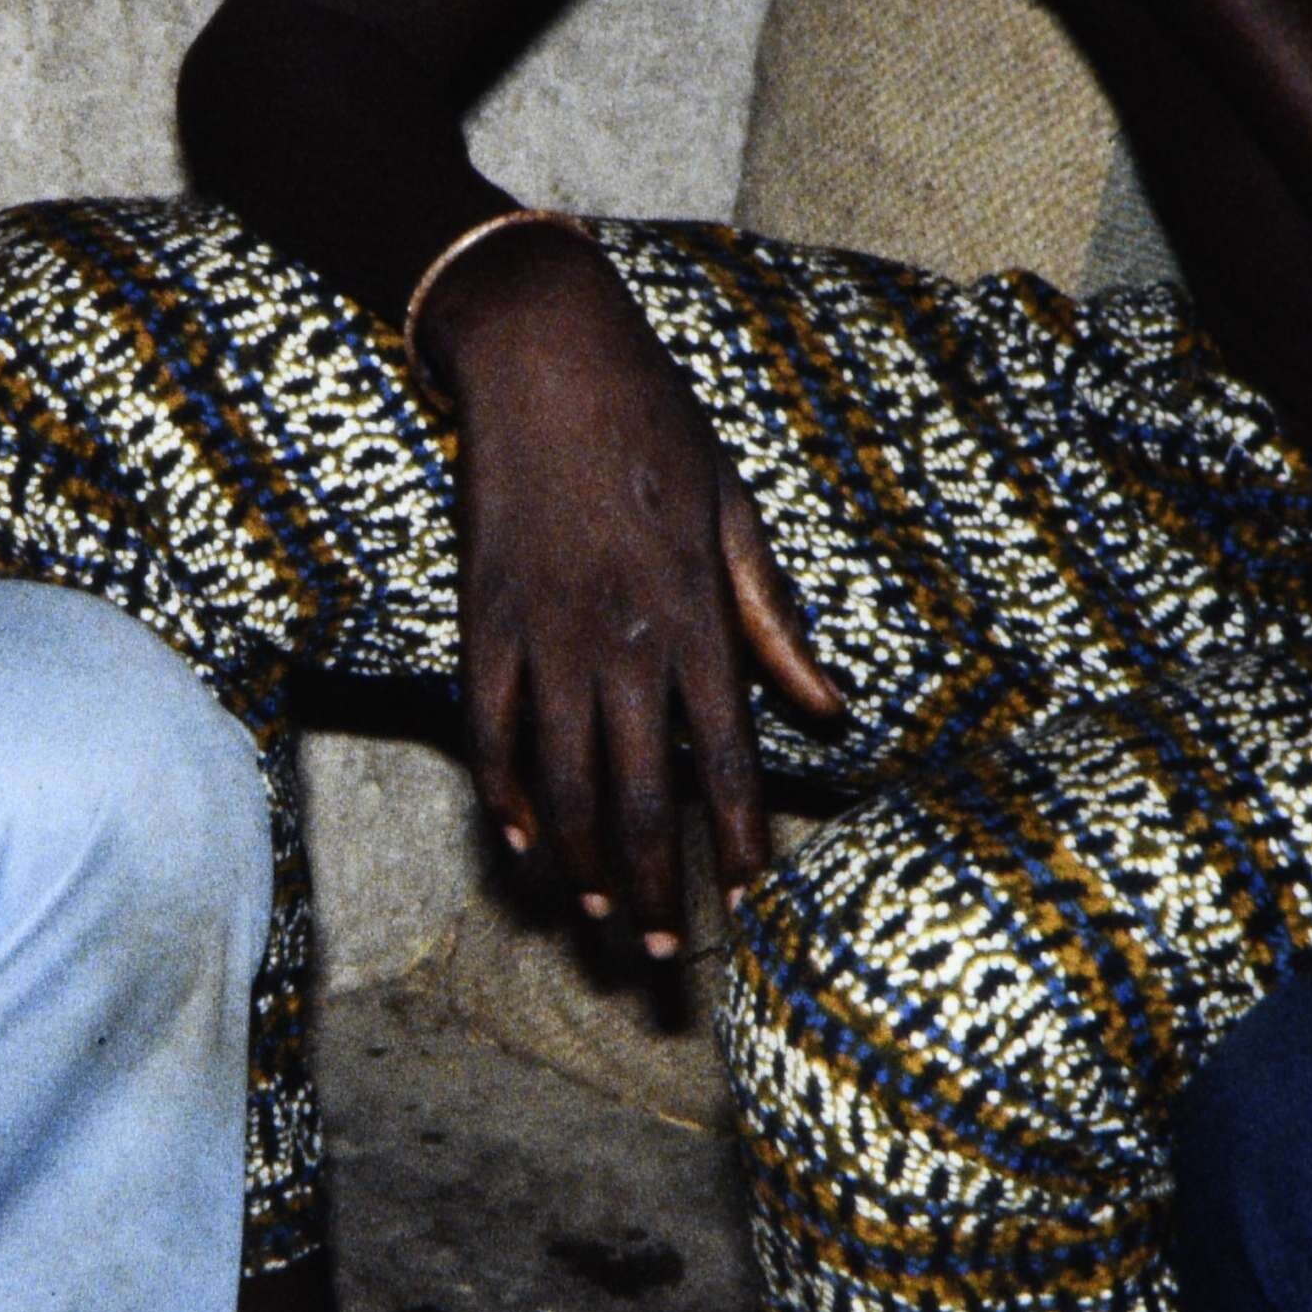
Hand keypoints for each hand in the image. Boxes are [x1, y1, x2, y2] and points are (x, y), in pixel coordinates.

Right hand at [429, 234, 844, 958]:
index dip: (737, 838)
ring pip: (560, 786)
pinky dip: (507, 801)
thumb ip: (773, 622)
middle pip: (637, 796)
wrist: (544, 360)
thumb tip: (828, 708)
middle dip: (656, 886)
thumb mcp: (736, 511)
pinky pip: (491, 738)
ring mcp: (542, 639)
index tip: (750, 897)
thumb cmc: (655, 427)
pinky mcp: (483, 627)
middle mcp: (618, 641)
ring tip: (602, 923)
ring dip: (583, 866)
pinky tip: (527, 848)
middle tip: (670, 952)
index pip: (725, 756)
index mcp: (693, 615)